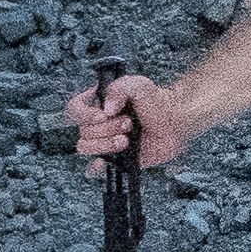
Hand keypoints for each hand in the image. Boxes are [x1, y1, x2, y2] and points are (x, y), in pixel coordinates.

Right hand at [66, 71, 192, 169]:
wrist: (175, 125)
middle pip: (82, 130)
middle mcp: (99, 123)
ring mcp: (105, 140)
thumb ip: (120, 89)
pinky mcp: (113, 157)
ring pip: (86, 147)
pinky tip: (107, 160)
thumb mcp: (140, 85)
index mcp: (100, 103)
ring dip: (105, 144)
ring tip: (126, 140)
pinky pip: (95, 165)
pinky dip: (96, 165)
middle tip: (128, 124)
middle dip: (105, 129)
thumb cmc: (158, 103)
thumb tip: (106, 109)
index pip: (75, 109)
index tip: (102, 116)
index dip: (84, 114)